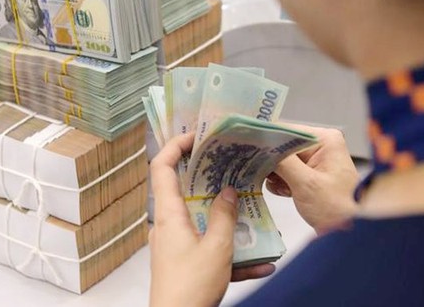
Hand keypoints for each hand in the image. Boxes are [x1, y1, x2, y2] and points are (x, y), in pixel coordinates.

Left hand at [149, 133, 275, 306]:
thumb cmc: (191, 287)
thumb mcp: (217, 248)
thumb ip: (225, 216)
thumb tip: (229, 191)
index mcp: (168, 216)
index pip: (162, 168)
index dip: (175, 146)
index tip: (197, 136)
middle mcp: (168, 227)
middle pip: (185, 192)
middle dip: (211, 180)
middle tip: (233, 168)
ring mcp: (175, 246)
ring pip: (202, 222)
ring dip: (227, 221)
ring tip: (254, 217)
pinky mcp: (185, 264)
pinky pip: (209, 250)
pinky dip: (232, 254)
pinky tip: (261, 264)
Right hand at [266, 125, 359, 232]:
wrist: (354, 233)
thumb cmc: (338, 208)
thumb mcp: (307, 184)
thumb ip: (283, 163)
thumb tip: (261, 146)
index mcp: (324, 140)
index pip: (287, 131)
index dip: (266, 138)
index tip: (244, 146)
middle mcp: (320, 146)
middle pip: (282, 146)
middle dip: (270, 161)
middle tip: (256, 172)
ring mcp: (315, 161)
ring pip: (282, 161)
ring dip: (276, 175)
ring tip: (280, 187)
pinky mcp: (310, 176)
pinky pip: (287, 173)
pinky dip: (282, 183)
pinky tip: (285, 193)